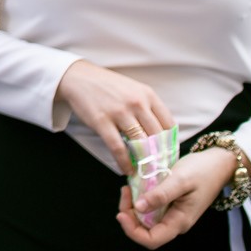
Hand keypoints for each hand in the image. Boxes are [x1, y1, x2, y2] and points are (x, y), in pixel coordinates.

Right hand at [55, 60, 174, 172]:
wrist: (79, 77)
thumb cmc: (108, 86)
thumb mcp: (133, 90)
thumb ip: (148, 108)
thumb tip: (161, 134)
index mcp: (147, 94)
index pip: (169, 124)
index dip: (172, 143)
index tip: (170, 155)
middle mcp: (137, 102)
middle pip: (157, 136)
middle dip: (160, 155)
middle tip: (160, 168)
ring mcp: (119, 112)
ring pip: (140, 143)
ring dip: (144, 161)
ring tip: (145, 172)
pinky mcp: (102, 121)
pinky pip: (118, 147)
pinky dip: (124, 162)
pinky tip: (127, 169)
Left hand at [116, 147, 234, 247]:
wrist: (219, 163)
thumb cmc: (202, 171)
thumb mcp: (180, 179)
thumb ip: (160, 194)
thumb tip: (138, 208)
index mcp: (179, 221)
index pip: (152, 240)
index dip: (132, 231)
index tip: (121, 212)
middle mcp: (175, 222)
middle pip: (145, 231)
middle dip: (129, 215)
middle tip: (125, 192)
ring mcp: (173, 214)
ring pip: (145, 220)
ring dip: (132, 207)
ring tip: (129, 187)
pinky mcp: (171, 205)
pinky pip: (150, 209)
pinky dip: (140, 200)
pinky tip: (137, 186)